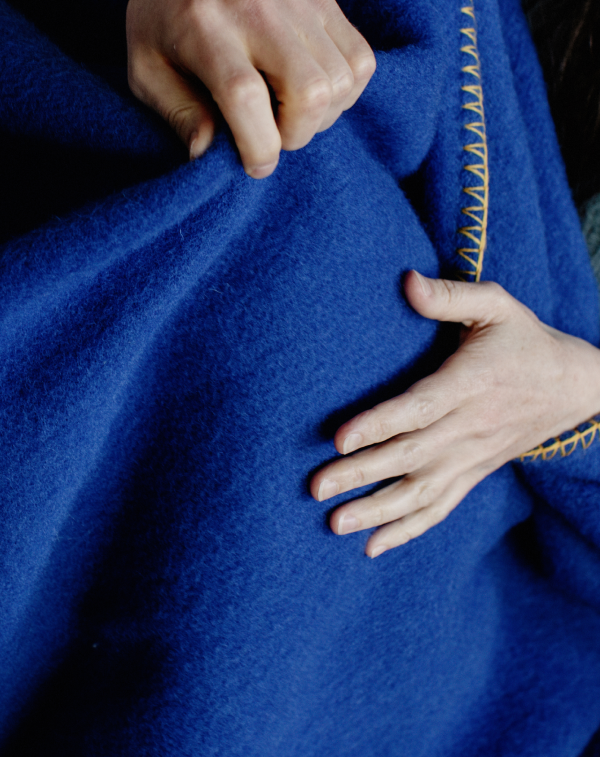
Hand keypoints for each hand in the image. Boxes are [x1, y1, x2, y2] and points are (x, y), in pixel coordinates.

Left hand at [126, 0, 375, 177]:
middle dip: (297, 133)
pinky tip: (315, 91)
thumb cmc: (165, 17)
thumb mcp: (146, 66)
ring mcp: (300, 0)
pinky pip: (360, 60)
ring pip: (341, 79)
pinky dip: (345, 90)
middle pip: (309, 90)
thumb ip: (177, 111)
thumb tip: (207, 154)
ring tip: (292, 112)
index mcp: (203, 26)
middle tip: (274, 134)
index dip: (258, 145)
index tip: (255, 164)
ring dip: (322, 115)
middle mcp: (258, 8)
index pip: (244, 96)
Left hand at [311, 271, 599, 556]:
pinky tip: (373, 547)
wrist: (572, 387)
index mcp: (469, 383)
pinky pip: (440, 509)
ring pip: (421, 492)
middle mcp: (468, 427)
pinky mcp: (474, 474)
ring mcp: (471, 457)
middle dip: (361, 474)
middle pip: (410, 455)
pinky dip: (408, 530)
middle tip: (316, 487)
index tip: (340, 440)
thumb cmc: (524, 340)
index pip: (419, 408)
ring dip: (377, 511)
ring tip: (335, 524)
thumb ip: (450, 296)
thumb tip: (404, 281)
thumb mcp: (496, 306)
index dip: (379, 424)